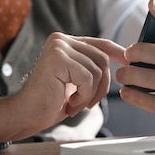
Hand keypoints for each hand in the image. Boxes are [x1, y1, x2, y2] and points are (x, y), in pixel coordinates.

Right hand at [10, 33, 127, 136]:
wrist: (26, 114)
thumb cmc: (50, 101)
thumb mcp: (76, 81)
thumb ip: (91, 68)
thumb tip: (122, 62)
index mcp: (65, 42)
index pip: (100, 44)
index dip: (118, 53)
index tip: (129, 62)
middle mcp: (61, 40)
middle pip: (102, 59)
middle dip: (102, 85)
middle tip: (88, 102)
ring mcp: (59, 47)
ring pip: (97, 70)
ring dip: (90, 94)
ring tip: (74, 103)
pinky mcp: (58, 59)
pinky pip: (87, 79)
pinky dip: (83, 96)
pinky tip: (69, 103)